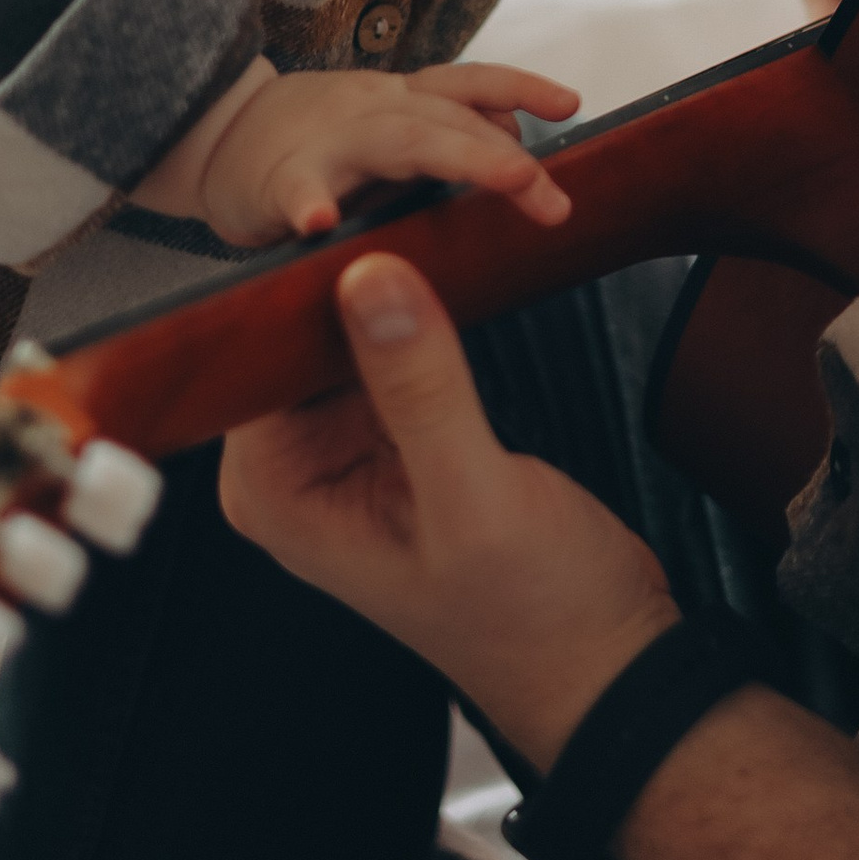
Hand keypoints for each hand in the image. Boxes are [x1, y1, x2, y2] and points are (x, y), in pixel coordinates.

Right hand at [197, 61, 580, 245]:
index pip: (468, 85)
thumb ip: (448, 129)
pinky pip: (294, 188)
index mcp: (399, 100)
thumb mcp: (388, 126)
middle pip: (447, 120)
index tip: (572, 104)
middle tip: (554, 195)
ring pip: (395, 140)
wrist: (211, 136)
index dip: (521, 88)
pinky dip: (307, 203)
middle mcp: (371, 108)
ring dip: (456, 157)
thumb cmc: (316, 142)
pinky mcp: (274, 181)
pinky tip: (319, 225)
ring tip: (510, 178)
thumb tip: (520, 137)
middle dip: (505, 155)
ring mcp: (326, 141)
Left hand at [219, 253, 678, 767]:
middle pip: (297, 340)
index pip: (255, 360)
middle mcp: (300, 474)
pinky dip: (418, 313)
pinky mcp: (403, 436)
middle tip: (399, 201)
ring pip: (348, 336)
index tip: (350, 219)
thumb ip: (420, 386)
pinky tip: (447, 268)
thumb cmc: (533, 614)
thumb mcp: (474, 496)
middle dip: (345, 276)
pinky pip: (392, 352)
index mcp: (279, 496)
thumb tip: (369, 277)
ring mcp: (351, 454)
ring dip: (386, 285)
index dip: (298, 287)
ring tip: (424, 219)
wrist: (603, 658)